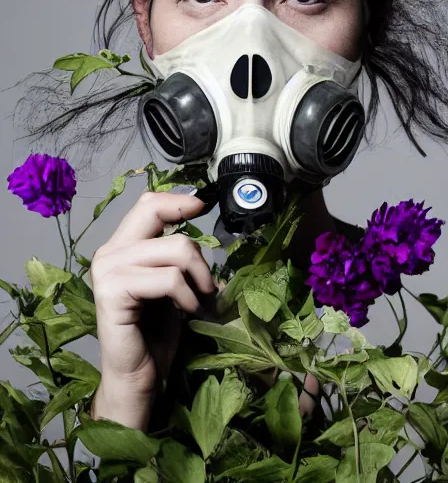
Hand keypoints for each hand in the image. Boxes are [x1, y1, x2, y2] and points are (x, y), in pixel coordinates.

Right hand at [88, 191, 216, 394]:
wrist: (139, 376)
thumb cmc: (156, 333)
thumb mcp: (173, 286)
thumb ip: (179, 257)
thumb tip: (211, 241)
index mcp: (122, 246)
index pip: (149, 204)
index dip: (178, 200)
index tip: (204, 205)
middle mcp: (110, 252)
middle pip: (158, 215)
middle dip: (195, 247)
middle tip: (207, 283)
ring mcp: (108, 270)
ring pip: (175, 249)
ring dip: (199, 279)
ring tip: (200, 303)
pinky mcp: (113, 292)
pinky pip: (169, 279)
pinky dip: (188, 296)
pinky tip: (188, 313)